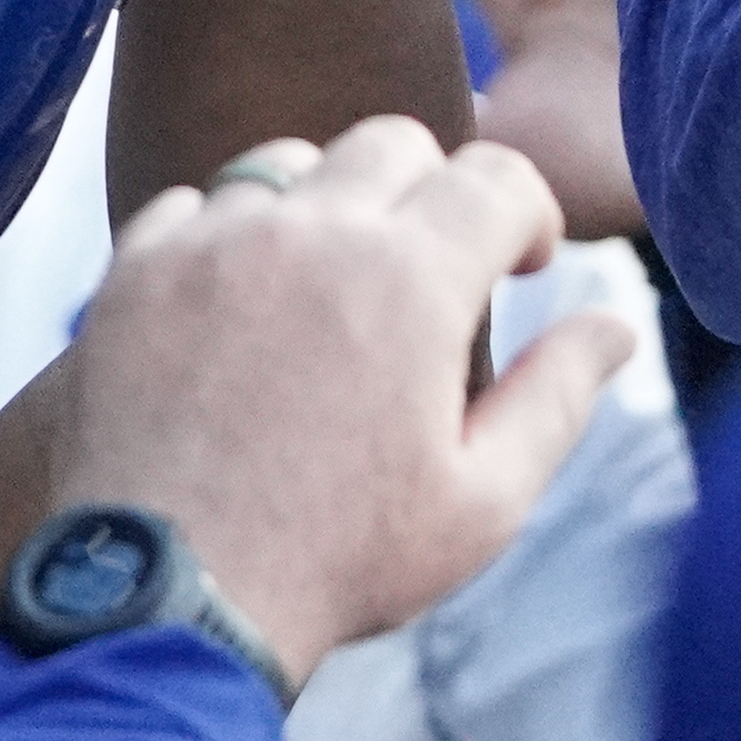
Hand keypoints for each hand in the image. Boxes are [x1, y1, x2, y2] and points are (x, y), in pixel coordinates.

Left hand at [44, 117, 634, 684]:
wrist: (168, 594)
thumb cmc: (335, 559)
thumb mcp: (484, 498)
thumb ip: (559, 395)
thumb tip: (611, 325)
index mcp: (410, 279)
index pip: (492, 175)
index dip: (521, 215)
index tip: (515, 268)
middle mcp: (306, 236)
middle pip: (388, 145)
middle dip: (428, 191)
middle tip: (425, 272)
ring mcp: (207, 248)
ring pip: (284, 166)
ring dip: (322, 206)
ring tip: (328, 286)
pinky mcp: (129, 277)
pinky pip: (188, 208)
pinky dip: (223, 234)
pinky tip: (237, 302)